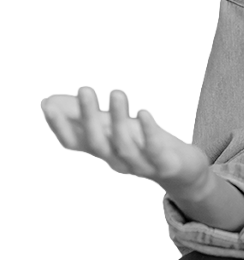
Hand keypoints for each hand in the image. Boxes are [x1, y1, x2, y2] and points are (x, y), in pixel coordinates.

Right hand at [42, 86, 209, 193]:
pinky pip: (154, 148)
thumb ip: (84, 117)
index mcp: (103, 151)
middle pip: (97, 143)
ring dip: (119, 119)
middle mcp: (117, 160)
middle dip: (89, 117)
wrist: (182, 170)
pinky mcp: (164, 164)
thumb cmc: (142, 144)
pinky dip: (148, 131)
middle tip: (84, 89)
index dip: (60, 127)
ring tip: (117, 93)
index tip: (47, 106)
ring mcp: (141, 165)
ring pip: (124, 145)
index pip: (74, 143)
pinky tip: (144, 113)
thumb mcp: (112, 127)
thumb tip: (49, 101)